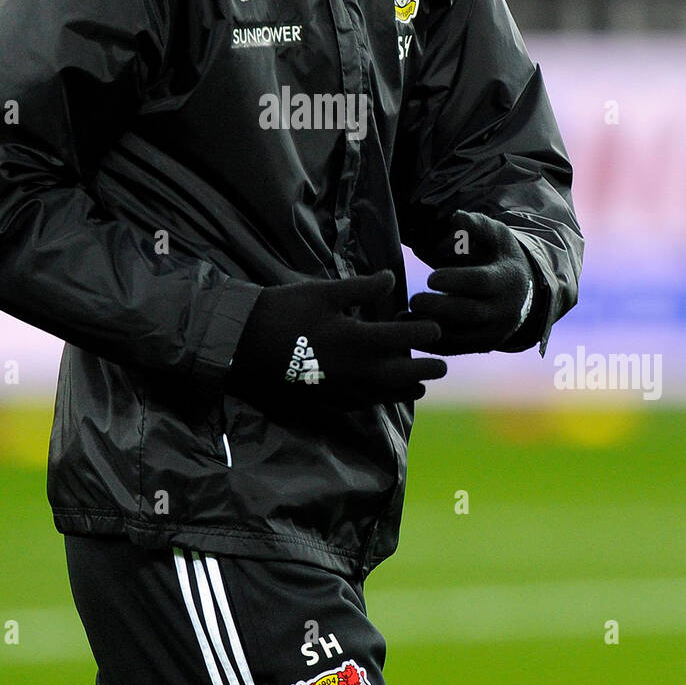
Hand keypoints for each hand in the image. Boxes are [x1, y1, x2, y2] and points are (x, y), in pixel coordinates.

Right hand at [228, 269, 446, 409]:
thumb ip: (362, 288)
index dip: (424, 332)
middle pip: (404, 375)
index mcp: (358, 339)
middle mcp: (356, 371)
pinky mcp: (327, 402)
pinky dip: (381, 399)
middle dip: (426, 370)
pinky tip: (384, 394)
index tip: (436, 329)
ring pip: (386, 395)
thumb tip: (391, 280)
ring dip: (407, 388)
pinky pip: (363, 404)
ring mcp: (342, 391)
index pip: (404, 338)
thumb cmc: (285, 310)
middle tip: (442, 366)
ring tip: (421, 383)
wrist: (243, 343)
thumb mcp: (324, 292)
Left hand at [406, 210, 539, 353]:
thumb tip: (457, 218)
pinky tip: (408, 330)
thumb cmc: (500, 257)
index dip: (455, 280)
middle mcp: (503, 310)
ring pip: (461, 338)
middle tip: (414, 299)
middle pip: (469, 313)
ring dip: (429, 329)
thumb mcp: (496, 236)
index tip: (431, 277)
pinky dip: (430, 343)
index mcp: (506, 280)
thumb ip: (476, 225)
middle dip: (439, 307)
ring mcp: (493, 332)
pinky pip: (455, 349)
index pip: (481, 282)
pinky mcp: (481, 345)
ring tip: (402, 318)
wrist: (523, 291)